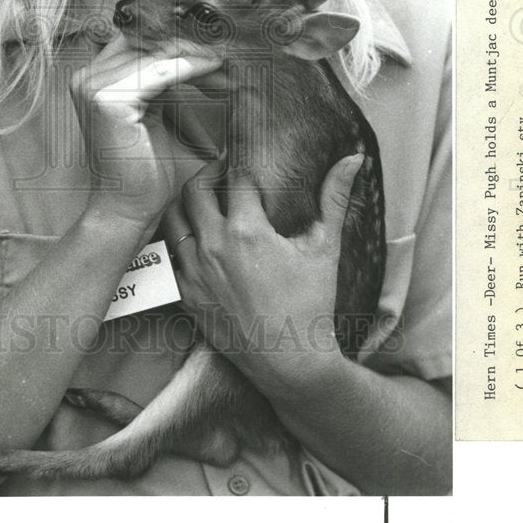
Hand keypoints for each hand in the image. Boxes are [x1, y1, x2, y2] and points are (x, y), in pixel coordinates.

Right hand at [71, 32, 222, 235]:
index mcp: (93, 77)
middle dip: (191, 44)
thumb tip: (203, 48)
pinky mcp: (108, 99)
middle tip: (228, 51)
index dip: (179, 39)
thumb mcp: (157, 111)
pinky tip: (214, 68)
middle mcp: (86, 76)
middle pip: (148, 41)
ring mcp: (92, 86)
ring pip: (157, 53)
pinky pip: (161, 71)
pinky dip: (191, 67)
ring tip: (227, 62)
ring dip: (196, 54)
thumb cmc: (145, 169)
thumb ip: (166, 80)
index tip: (216, 45)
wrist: (129, 209)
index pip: (141, 40)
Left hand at [165, 154, 362, 392]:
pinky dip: (179, 243)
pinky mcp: (186, 295)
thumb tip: (353, 159)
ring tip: (204, 203)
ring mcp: (194, 272)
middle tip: (222, 176)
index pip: (234, 179)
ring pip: (173, 219)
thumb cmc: (311, 305)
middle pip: (194, 190)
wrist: (290, 363)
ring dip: (186, 205)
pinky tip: (196, 242)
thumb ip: (334, 198)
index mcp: (246, 231)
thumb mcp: (325, 248)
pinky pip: (169, 257)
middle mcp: (213, 246)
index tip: (246, 167)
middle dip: (208, 176)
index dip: (241, 167)